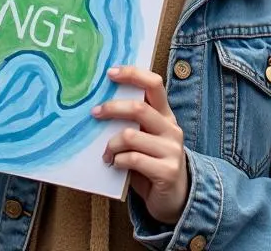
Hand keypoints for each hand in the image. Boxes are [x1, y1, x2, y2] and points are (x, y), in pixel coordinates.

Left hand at [94, 66, 188, 225]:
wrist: (175, 199)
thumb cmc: (152, 164)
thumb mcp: (146, 138)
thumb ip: (134, 123)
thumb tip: (101, 106)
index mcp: (166, 115)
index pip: (154, 84)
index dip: (133, 74)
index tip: (110, 73)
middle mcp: (172, 128)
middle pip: (139, 108)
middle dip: (112, 108)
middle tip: (95, 113)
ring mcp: (172, 150)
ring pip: (131, 135)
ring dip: (112, 144)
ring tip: (106, 153)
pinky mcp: (167, 171)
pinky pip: (133, 159)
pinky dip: (118, 161)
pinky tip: (115, 165)